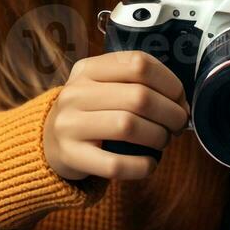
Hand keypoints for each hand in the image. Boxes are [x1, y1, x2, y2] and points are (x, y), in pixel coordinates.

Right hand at [43, 50, 189, 181]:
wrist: (47, 142)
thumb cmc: (90, 112)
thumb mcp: (102, 86)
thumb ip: (136, 84)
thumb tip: (182, 102)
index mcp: (87, 69)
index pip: (138, 64)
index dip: (169, 82)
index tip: (180, 98)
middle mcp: (75, 93)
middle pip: (139, 97)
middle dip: (170, 113)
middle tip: (177, 125)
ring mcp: (70, 125)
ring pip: (129, 126)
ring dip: (158, 137)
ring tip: (163, 141)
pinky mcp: (71, 156)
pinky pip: (116, 164)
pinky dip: (142, 165)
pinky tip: (149, 163)